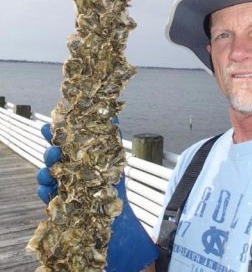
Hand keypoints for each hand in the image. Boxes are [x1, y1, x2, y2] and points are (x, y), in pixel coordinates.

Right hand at [36, 122, 158, 270]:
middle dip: (50, 154)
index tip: (48, 127)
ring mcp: (63, 192)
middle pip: (53, 162)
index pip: (64, 147)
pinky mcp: (61, 209)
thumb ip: (111, 141)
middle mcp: (69, 175)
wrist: (119, 223)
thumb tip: (112, 116)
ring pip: (47, 180)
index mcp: (80, 162)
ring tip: (49, 173)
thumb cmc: (116, 190)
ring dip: (44, 174)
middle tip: (54, 151)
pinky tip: (47, 192)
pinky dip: (46, 196)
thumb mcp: (115, 164)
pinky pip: (49, 202)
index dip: (55, 136)